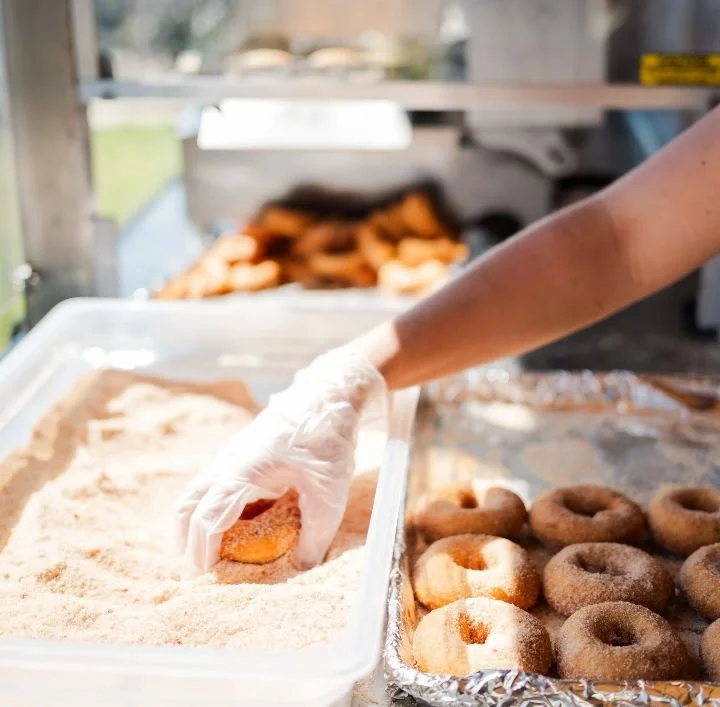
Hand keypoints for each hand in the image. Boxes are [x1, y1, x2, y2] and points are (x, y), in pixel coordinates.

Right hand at [175, 346, 386, 572]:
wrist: (327, 397)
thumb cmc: (327, 441)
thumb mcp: (329, 494)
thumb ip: (315, 535)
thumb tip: (300, 569)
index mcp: (244, 472)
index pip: (207, 517)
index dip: (202, 550)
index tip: (206, 577)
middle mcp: (228, 464)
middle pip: (188, 506)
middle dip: (187, 541)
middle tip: (198, 574)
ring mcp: (230, 457)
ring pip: (195, 494)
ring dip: (194, 524)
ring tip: (207, 555)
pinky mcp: (239, 456)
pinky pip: (211, 486)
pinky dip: (209, 510)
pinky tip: (230, 528)